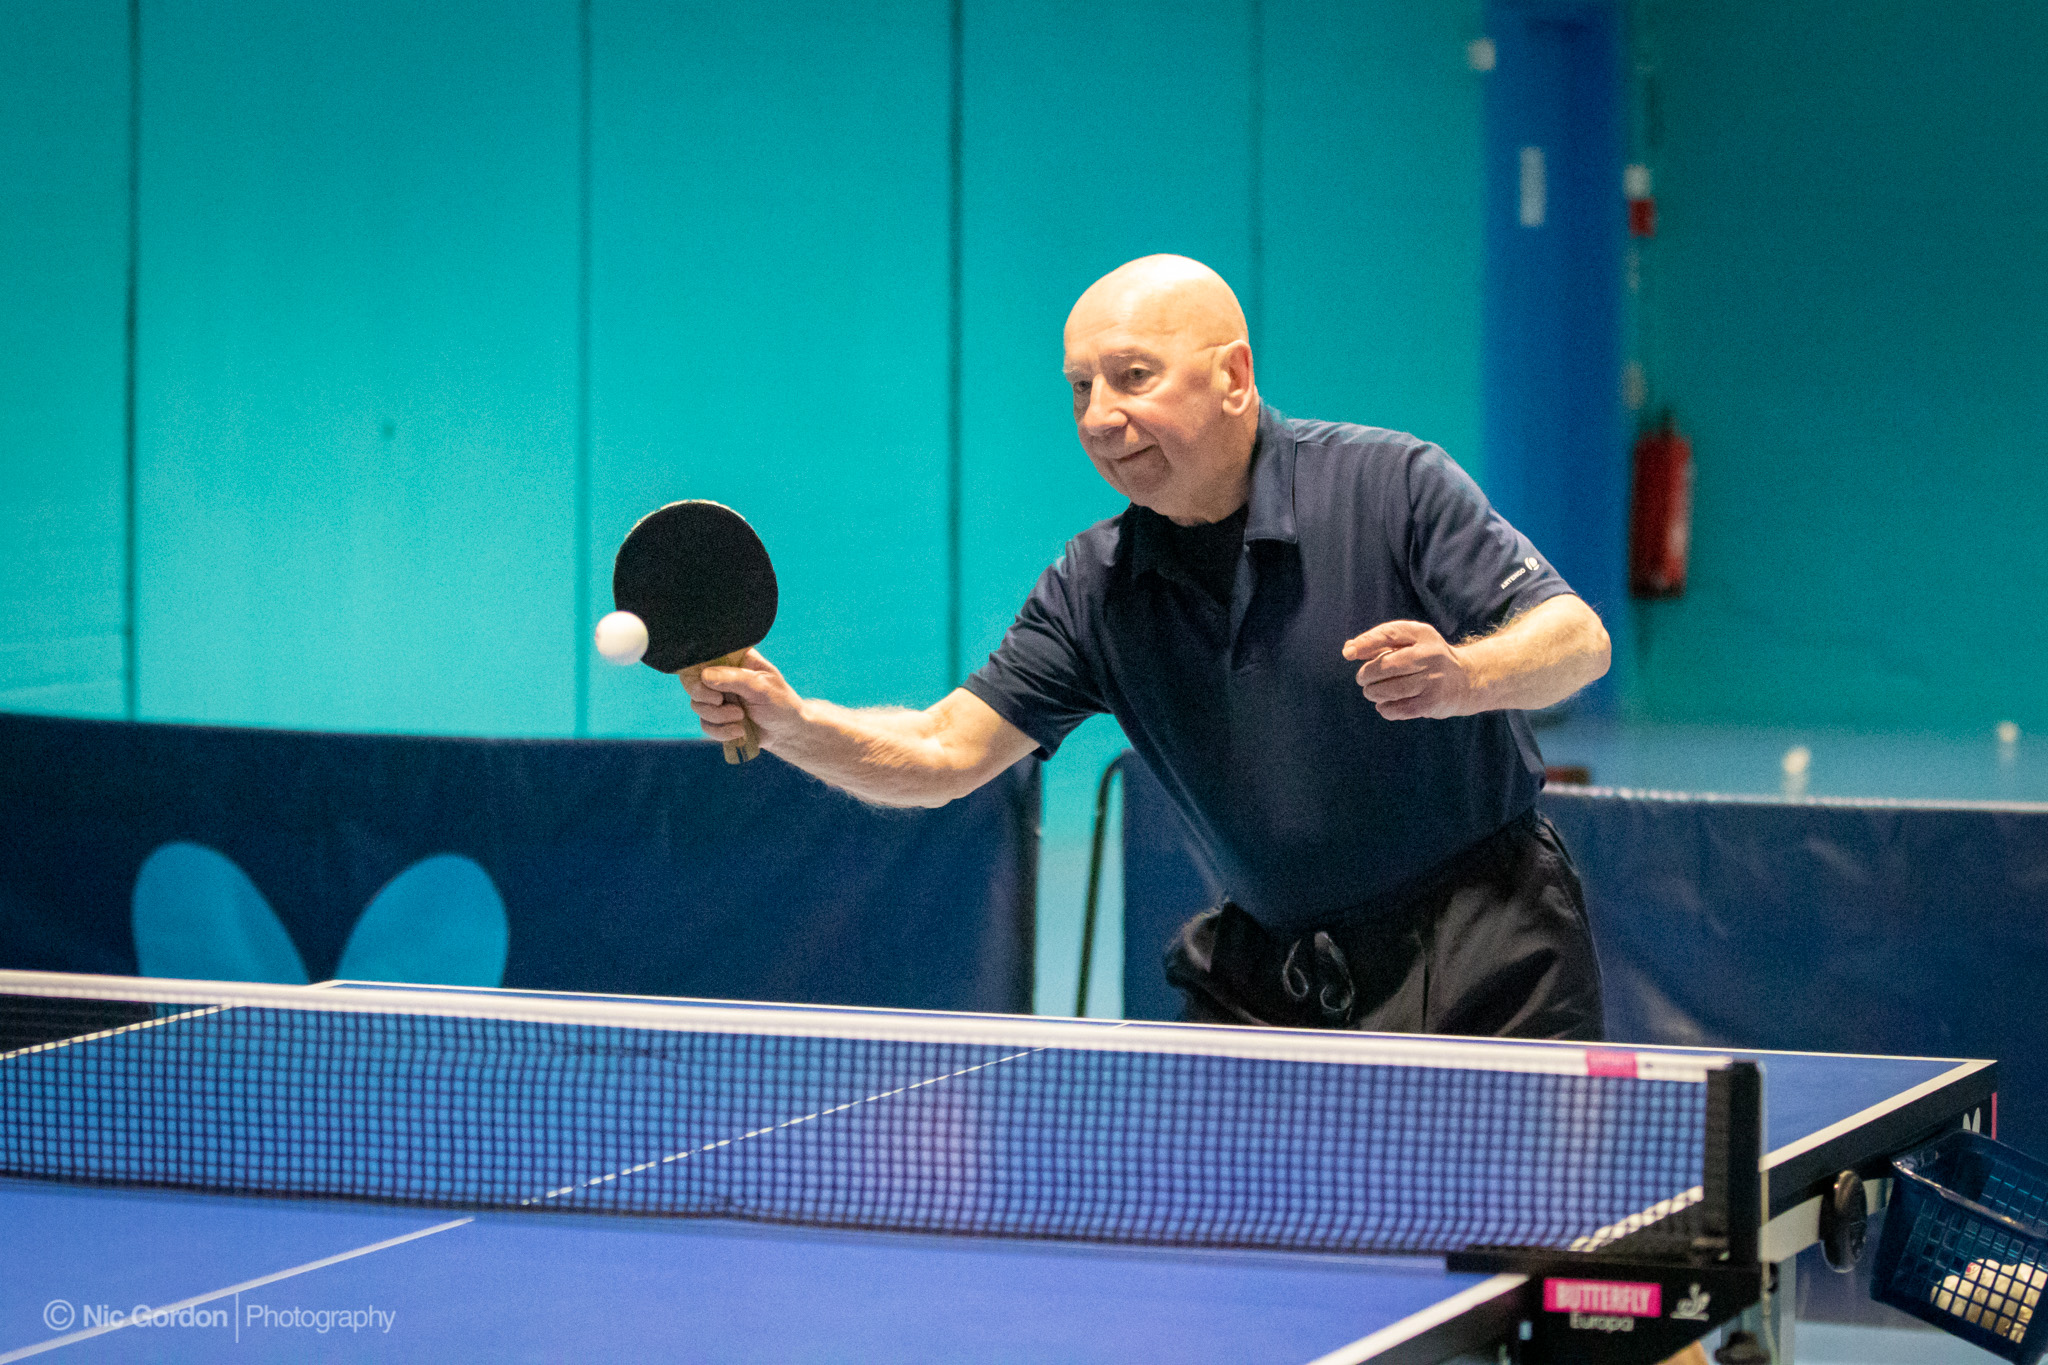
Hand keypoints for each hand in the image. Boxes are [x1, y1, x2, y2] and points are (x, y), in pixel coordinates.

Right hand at [681, 649, 802, 749]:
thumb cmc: (780, 703)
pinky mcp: (718, 719)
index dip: (697, 668)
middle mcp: (722, 677)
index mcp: (735, 660)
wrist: (787, 733)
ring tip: (740, 718)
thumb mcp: (762, 687)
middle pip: (693, 681)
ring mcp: (718, 698)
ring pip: (697, 705)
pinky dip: (720, 731)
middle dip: (703, 695)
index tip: (706, 681)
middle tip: (719, 701)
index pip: (706, 656)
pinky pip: (705, 725)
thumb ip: (734, 679)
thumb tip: (704, 676)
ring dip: (717, 716)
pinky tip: (739, 731)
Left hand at [1341, 620, 1476, 720]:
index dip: (1365, 643)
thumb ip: (1378, 643)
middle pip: (1387, 665)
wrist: (1466, 680)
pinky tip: (1383, 705)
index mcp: (1423, 634)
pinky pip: (1399, 709)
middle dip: (1367, 674)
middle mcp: (1431, 655)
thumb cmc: (1425, 659)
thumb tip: (1348, 650)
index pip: (1389, 633)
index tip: (1348, 653)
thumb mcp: (1408, 643)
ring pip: (1390, 689)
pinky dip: (1385, 709)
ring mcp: (1433, 680)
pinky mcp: (1433, 703)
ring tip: (1372, 692)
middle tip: (1363, 679)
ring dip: (1373, 692)